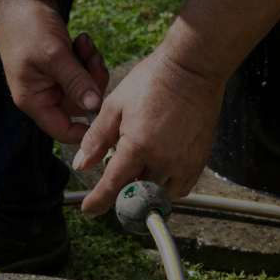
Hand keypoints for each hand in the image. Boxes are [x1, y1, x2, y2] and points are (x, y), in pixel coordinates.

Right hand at [0, 0, 109, 142]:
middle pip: (80, 106)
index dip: (85, 130)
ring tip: (85, 43)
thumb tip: (95, 107)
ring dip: (91, 66)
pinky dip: (87, 56)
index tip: (106, 114)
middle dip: (92, 84)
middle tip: (93, 60)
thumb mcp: (55, 55)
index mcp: (35, 100)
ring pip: (84, 87)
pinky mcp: (60, 64)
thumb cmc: (27, 26)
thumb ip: (76, 82)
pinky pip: (82, 71)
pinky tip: (82, 39)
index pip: (63, 131)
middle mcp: (43, 94)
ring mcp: (52, 79)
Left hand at [73, 47, 224, 215]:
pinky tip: (159, 171)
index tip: (89, 209)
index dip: (98, 201)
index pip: (113, 186)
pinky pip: (180, 189)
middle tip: (117, 175)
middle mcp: (162, 160)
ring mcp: (183, 163)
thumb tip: (81, 165)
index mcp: (137, 146)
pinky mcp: (199, 161)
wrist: (192, 69)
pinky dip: (166, 187)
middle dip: (123, 189)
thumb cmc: (152, 81)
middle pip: (136, 192)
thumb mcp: (115, 105)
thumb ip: (96, 138)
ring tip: (140, 168)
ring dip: (145, 188)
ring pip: (158, 193)